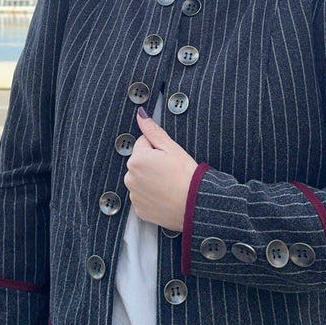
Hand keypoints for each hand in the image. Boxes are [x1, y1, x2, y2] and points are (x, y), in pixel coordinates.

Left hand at [124, 109, 197, 230]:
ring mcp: (134, 195)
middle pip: (140, 163)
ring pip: (141, 180)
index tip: (169, 159)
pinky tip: (165, 196)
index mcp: (137, 159)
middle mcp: (130, 177)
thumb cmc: (186, 176)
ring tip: (169, 185)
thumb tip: (141, 115)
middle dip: (152, 164)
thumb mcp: (172, 148)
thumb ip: (153, 130)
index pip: (143, 144)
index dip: (159, 149)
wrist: (196, 206)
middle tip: (170, 172)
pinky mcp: (139, 209)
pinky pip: (143, 197)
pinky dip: (152, 196)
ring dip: (151, 180)